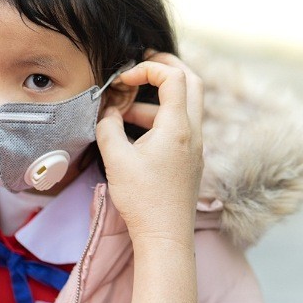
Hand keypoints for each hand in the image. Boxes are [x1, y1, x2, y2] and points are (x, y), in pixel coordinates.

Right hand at [96, 51, 203, 244]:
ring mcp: (195, 147)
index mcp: (178, 127)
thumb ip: (108, 127)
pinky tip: (134, 134)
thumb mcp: (116, 159)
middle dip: (166, 68)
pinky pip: (179, 127)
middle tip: (142, 65)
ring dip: (155, 101)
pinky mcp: (190, 160)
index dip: (147, 69)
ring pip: (184, 106)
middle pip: (192, 82)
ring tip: (122, 113)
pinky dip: (159, 119)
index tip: (124, 79)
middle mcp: (193, 133)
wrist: (166, 237)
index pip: (173, 77)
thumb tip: (107, 112)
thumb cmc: (143, 200)